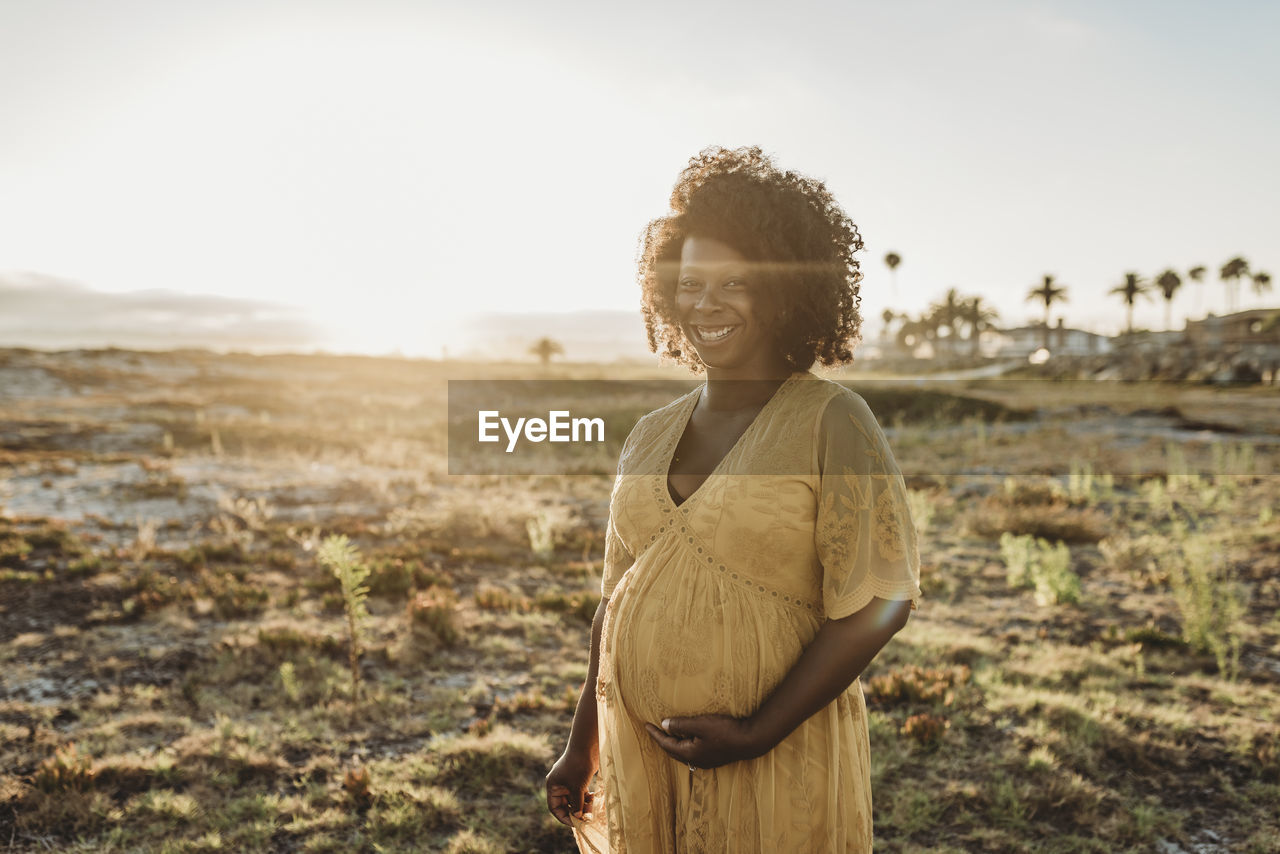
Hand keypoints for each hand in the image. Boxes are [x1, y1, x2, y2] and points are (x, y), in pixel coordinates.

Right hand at [545, 747, 597, 826]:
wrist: (587, 747)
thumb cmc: (578, 766)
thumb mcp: (577, 788)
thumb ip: (577, 804)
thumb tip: (578, 817)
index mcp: (553, 786)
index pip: (554, 807)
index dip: (563, 817)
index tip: (575, 823)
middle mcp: (559, 785)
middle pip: (565, 804)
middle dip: (575, 811)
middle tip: (586, 817)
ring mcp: (569, 781)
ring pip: (574, 799)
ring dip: (582, 805)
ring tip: (592, 807)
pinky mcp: (578, 779)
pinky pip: (580, 793)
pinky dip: (586, 798)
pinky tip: (593, 799)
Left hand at [643, 714, 768, 769]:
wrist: (750, 740)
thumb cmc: (725, 731)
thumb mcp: (700, 724)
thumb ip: (681, 725)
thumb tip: (664, 724)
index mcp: (690, 753)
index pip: (666, 744)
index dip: (655, 734)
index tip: (646, 725)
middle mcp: (696, 760)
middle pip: (673, 751)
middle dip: (662, 740)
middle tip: (654, 729)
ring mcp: (706, 760)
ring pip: (683, 752)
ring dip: (674, 742)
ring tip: (669, 732)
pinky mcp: (714, 757)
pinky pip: (693, 751)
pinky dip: (685, 743)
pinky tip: (688, 737)